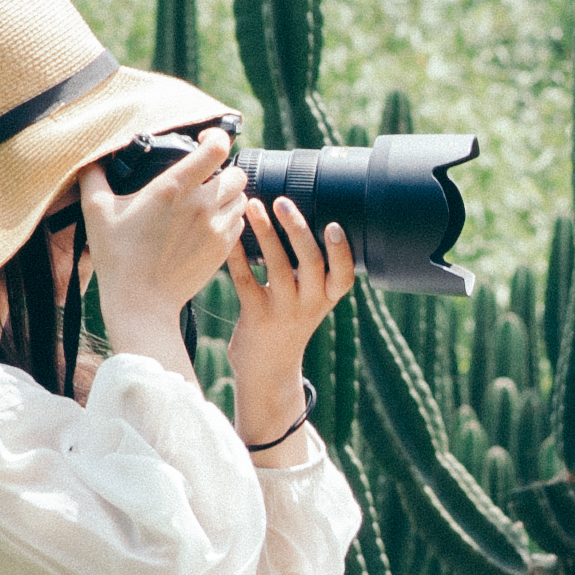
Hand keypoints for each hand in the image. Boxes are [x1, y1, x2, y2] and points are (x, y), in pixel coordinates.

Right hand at [76, 131, 243, 380]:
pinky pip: (239, 223)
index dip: (216, 138)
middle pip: (237, 173)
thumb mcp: (96, 211)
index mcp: (174, 188)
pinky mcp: (222, 250)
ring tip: (209, 200)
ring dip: (229, 194)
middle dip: (225, 169)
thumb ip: (93, 176)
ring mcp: (216, 229)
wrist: (140, 303)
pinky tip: (210, 222)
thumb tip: (91, 157)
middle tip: (207, 176)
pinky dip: (230, 218)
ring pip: (241, 198)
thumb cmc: (116, 258)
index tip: (205, 140)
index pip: (217, 148)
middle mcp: (202, 205)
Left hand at [228, 193, 357, 451]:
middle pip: (310, 263)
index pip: (344, 276)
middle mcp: (309, 305)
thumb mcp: (310, 302)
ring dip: (264, 233)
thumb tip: (298, 218)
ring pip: (276, 267)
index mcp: (326, 299)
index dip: (342, 252)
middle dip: (297, 229)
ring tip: (252, 205)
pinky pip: (245, 281)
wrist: (268, 372)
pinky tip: (230, 234)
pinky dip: (237, 255)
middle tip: (282, 201)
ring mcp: (282, 312)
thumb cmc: (288, 325)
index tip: (335, 225)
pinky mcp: (255, 317)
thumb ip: (311, 271)